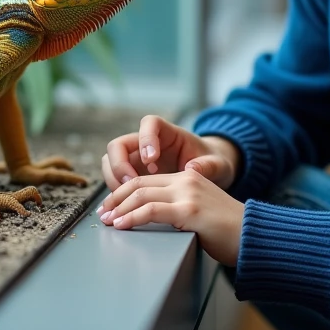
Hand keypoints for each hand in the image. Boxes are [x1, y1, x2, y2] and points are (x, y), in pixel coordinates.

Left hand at [97, 169, 243, 266]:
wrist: (256, 236)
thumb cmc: (231, 231)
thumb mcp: (201, 212)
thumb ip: (180, 210)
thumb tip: (157, 221)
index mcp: (189, 177)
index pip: (147, 180)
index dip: (124, 192)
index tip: (113, 207)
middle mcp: (186, 180)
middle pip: (139, 184)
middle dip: (116, 199)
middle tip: (103, 213)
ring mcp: (188, 194)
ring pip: (141, 195)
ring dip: (119, 209)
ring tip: (108, 222)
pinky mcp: (189, 210)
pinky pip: (150, 210)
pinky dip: (131, 218)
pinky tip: (122, 225)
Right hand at [102, 114, 240, 190]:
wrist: (210, 174)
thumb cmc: (213, 164)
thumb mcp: (218, 165)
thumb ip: (208, 166)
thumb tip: (192, 170)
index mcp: (169, 133)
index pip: (149, 124)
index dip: (146, 138)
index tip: (151, 159)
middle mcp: (147, 144)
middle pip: (119, 144)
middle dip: (120, 164)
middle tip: (132, 182)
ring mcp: (137, 161)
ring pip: (111, 162)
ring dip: (114, 180)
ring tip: (128, 198)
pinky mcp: (134, 176)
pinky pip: (115, 181)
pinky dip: (117, 193)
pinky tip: (127, 205)